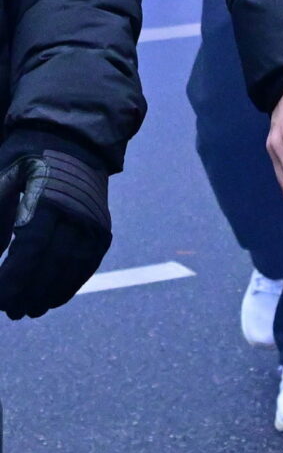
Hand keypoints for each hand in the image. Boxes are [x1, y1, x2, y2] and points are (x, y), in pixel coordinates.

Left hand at [0, 147, 111, 317]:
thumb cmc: (27, 162)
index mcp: (47, 198)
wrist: (73, 140)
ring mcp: (93, 220)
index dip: (13, 280)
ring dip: (51, 294)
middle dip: (30, 293)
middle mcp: (75, 211)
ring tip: (31, 310)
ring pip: (73, 268)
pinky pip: (89, 263)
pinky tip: (54, 298)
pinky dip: (72, 284)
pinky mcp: (102, 228)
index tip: (0, 298)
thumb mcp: (3, 182)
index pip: (30, 250)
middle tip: (11, 312)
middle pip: (53, 264)